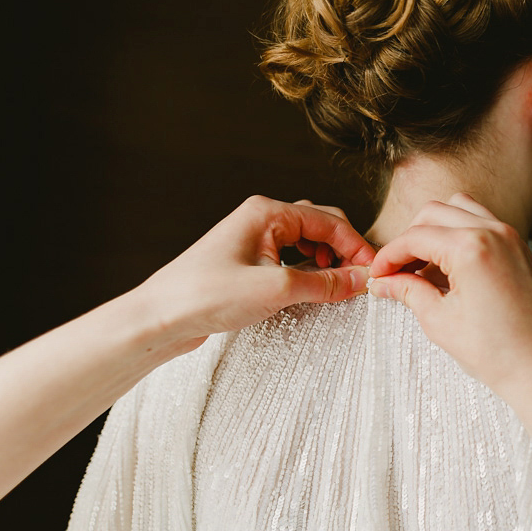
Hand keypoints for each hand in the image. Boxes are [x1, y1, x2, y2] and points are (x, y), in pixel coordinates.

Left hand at [134, 195, 375, 350]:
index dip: (356, 247)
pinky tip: (312, 289)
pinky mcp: (248, 263)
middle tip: (359, 280)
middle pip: (321, 227)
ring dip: (327, 261)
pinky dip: (309, 271)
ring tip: (338, 285)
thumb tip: (361, 280)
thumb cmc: (205, 295)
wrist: (159, 318)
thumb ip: (326, 283)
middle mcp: (261, 219)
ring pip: (307, 243)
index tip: (373, 273)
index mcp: (268, 212)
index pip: (330, 222)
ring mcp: (254, 240)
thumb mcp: (277, 290)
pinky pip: (291, 259)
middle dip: (344, 251)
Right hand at [366, 193, 531, 395]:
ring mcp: (510, 236)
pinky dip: (459, 232)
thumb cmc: (498, 352)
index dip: (389, 256)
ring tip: (422, 266)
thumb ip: (409, 292)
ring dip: (434, 230)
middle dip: (409, 239)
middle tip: (396, 272)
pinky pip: (481, 221)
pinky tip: (449, 266)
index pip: (415, 237)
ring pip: (458, 209)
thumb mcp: (440, 321)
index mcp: (471, 247)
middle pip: (433, 213)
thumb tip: (385, 282)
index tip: (378, 275)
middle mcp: (493, 231)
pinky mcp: (519, 246)